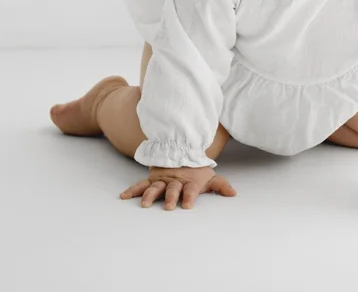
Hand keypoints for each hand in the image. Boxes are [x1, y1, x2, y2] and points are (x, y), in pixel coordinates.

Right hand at [119, 165, 236, 210]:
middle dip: (171, 197)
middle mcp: (175, 181)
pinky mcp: (152, 179)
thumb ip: (221, 186)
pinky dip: (132, 190)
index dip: (189, 196)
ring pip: (155, 188)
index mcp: (190, 182)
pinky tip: (123, 196)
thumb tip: (234, 194)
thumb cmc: (196, 170)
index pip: (190, 189)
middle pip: (172, 189)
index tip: (187, 205)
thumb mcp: (210, 177)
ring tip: (144, 204)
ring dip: (150, 195)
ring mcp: (162, 180)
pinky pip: (141, 185)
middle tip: (169, 206)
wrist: (182, 151)